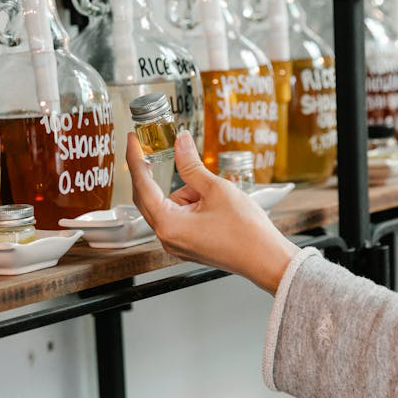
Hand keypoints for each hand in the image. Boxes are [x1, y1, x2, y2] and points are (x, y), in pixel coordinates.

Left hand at [126, 131, 300, 293]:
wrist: (266, 259)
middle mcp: (167, 238)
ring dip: (186, 193)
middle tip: (155, 148)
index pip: (142, 185)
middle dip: (157, 174)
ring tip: (215, 195)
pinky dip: (192, 204)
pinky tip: (214, 204)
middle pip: (150, 198)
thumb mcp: (216, 189)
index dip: (136, 158)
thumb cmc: (245, 231)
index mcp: (168, 224)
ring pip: (170, 206)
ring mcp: (177, 244)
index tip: (131, 139)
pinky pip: (181, 217)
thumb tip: (180, 142)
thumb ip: (191, 165)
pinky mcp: (188, 246)